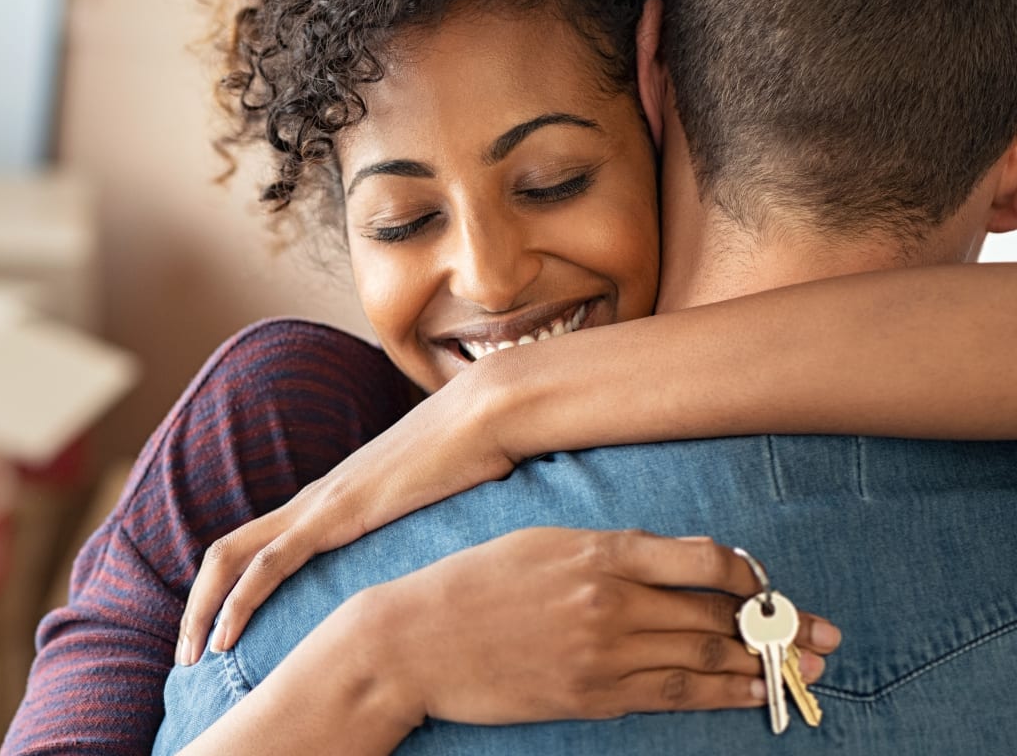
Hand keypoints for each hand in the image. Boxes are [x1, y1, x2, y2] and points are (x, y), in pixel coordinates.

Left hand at [178, 381, 515, 664]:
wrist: (484, 416)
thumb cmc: (470, 460)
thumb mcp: (431, 507)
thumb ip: (412, 528)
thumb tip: (428, 553)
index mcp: (327, 502)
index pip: (255, 546)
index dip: (226, 589)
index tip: (217, 632)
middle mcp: (310, 502)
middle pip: (226, 552)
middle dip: (197, 605)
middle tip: (185, 654)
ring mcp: (317, 506)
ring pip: (232, 558)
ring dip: (203, 609)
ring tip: (190, 655)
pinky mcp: (334, 515)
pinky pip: (269, 563)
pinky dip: (239, 601)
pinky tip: (226, 635)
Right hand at [337, 528, 841, 725]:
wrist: (414, 640)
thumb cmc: (470, 584)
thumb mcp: (538, 543)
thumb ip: (605, 550)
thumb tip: (668, 563)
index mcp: (597, 551)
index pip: (703, 560)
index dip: (748, 575)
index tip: (765, 584)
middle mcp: (610, 600)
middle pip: (717, 614)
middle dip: (779, 625)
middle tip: (825, 634)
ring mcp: (603, 653)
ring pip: (705, 658)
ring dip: (764, 664)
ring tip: (805, 667)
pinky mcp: (592, 695)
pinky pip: (674, 695)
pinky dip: (722, 694)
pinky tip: (753, 694)